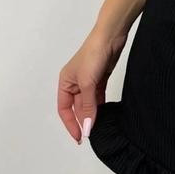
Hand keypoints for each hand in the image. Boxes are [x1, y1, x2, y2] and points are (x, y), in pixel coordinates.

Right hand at [57, 27, 128, 143]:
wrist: (110, 36)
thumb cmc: (93, 54)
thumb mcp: (88, 83)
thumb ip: (88, 106)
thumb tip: (87, 126)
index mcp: (65, 82)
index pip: (64, 109)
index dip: (71, 124)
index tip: (79, 136)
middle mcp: (75, 82)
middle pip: (76, 107)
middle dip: (83, 120)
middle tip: (91, 134)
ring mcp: (88, 80)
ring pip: (88, 103)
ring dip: (92, 114)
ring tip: (98, 127)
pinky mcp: (100, 78)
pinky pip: (98, 97)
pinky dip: (100, 106)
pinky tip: (105, 114)